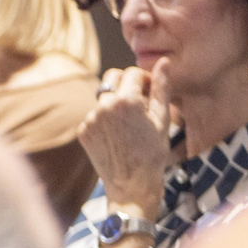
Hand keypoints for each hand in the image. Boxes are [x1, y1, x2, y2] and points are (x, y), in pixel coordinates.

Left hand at [78, 60, 177, 218]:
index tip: (151, 92)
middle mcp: (103, 105)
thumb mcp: (162, 119)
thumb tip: (164, 62)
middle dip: (126, 84)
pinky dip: (105, 119)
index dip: (144, 80)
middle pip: (112, 77)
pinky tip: (118, 136)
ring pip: (103, 96)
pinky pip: (94, 115)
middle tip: (139, 102)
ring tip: (130, 124)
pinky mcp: (83, 130)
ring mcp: (90, 118)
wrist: (132, 185)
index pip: (132, 72)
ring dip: (115, 102)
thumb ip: (161, 88)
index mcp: (126, 100)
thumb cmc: (153, 153)